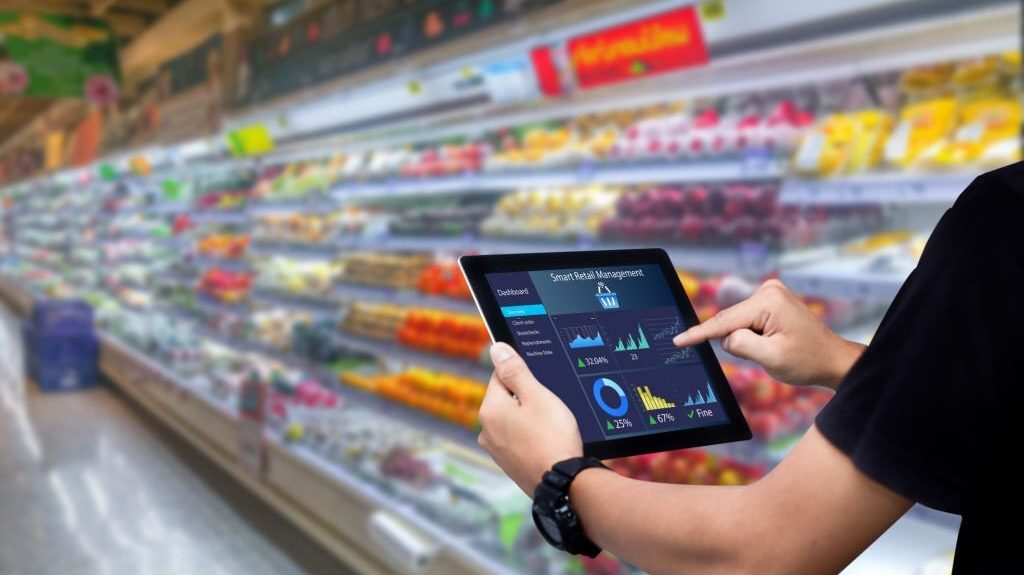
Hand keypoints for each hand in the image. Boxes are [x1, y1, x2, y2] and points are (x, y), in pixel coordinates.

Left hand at [478, 342, 582, 493]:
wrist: (563, 483)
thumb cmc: (552, 436)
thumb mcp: (537, 396)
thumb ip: (515, 370)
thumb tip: (496, 348)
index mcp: (490, 409)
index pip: (501, 376)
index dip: (524, 376)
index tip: (542, 385)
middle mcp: (486, 431)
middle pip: (507, 399)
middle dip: (527, 399)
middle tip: (551, 407)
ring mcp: (497, 450)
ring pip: (514, 421)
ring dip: (531, 419)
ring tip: (552, 427)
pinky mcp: (509, 465)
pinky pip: (519, 440)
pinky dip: (532, 438)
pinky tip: (548, 442)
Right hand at [673, 280, 863, 388]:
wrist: (833, 360)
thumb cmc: (807, 360)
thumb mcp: (771, 358)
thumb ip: (740, 345)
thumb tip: (725, 338)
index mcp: (768, 301)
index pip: (724, 321)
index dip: (699, 334)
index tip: (677, 341)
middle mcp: (768, 291)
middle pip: (731, 322)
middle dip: (738, 342)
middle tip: (767, 354)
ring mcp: (770, 294)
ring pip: (738, 324)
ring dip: (747, 340)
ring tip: (775, 348)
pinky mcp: (771, 302)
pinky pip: (747, 322)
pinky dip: (752, 336)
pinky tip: (774, 342)